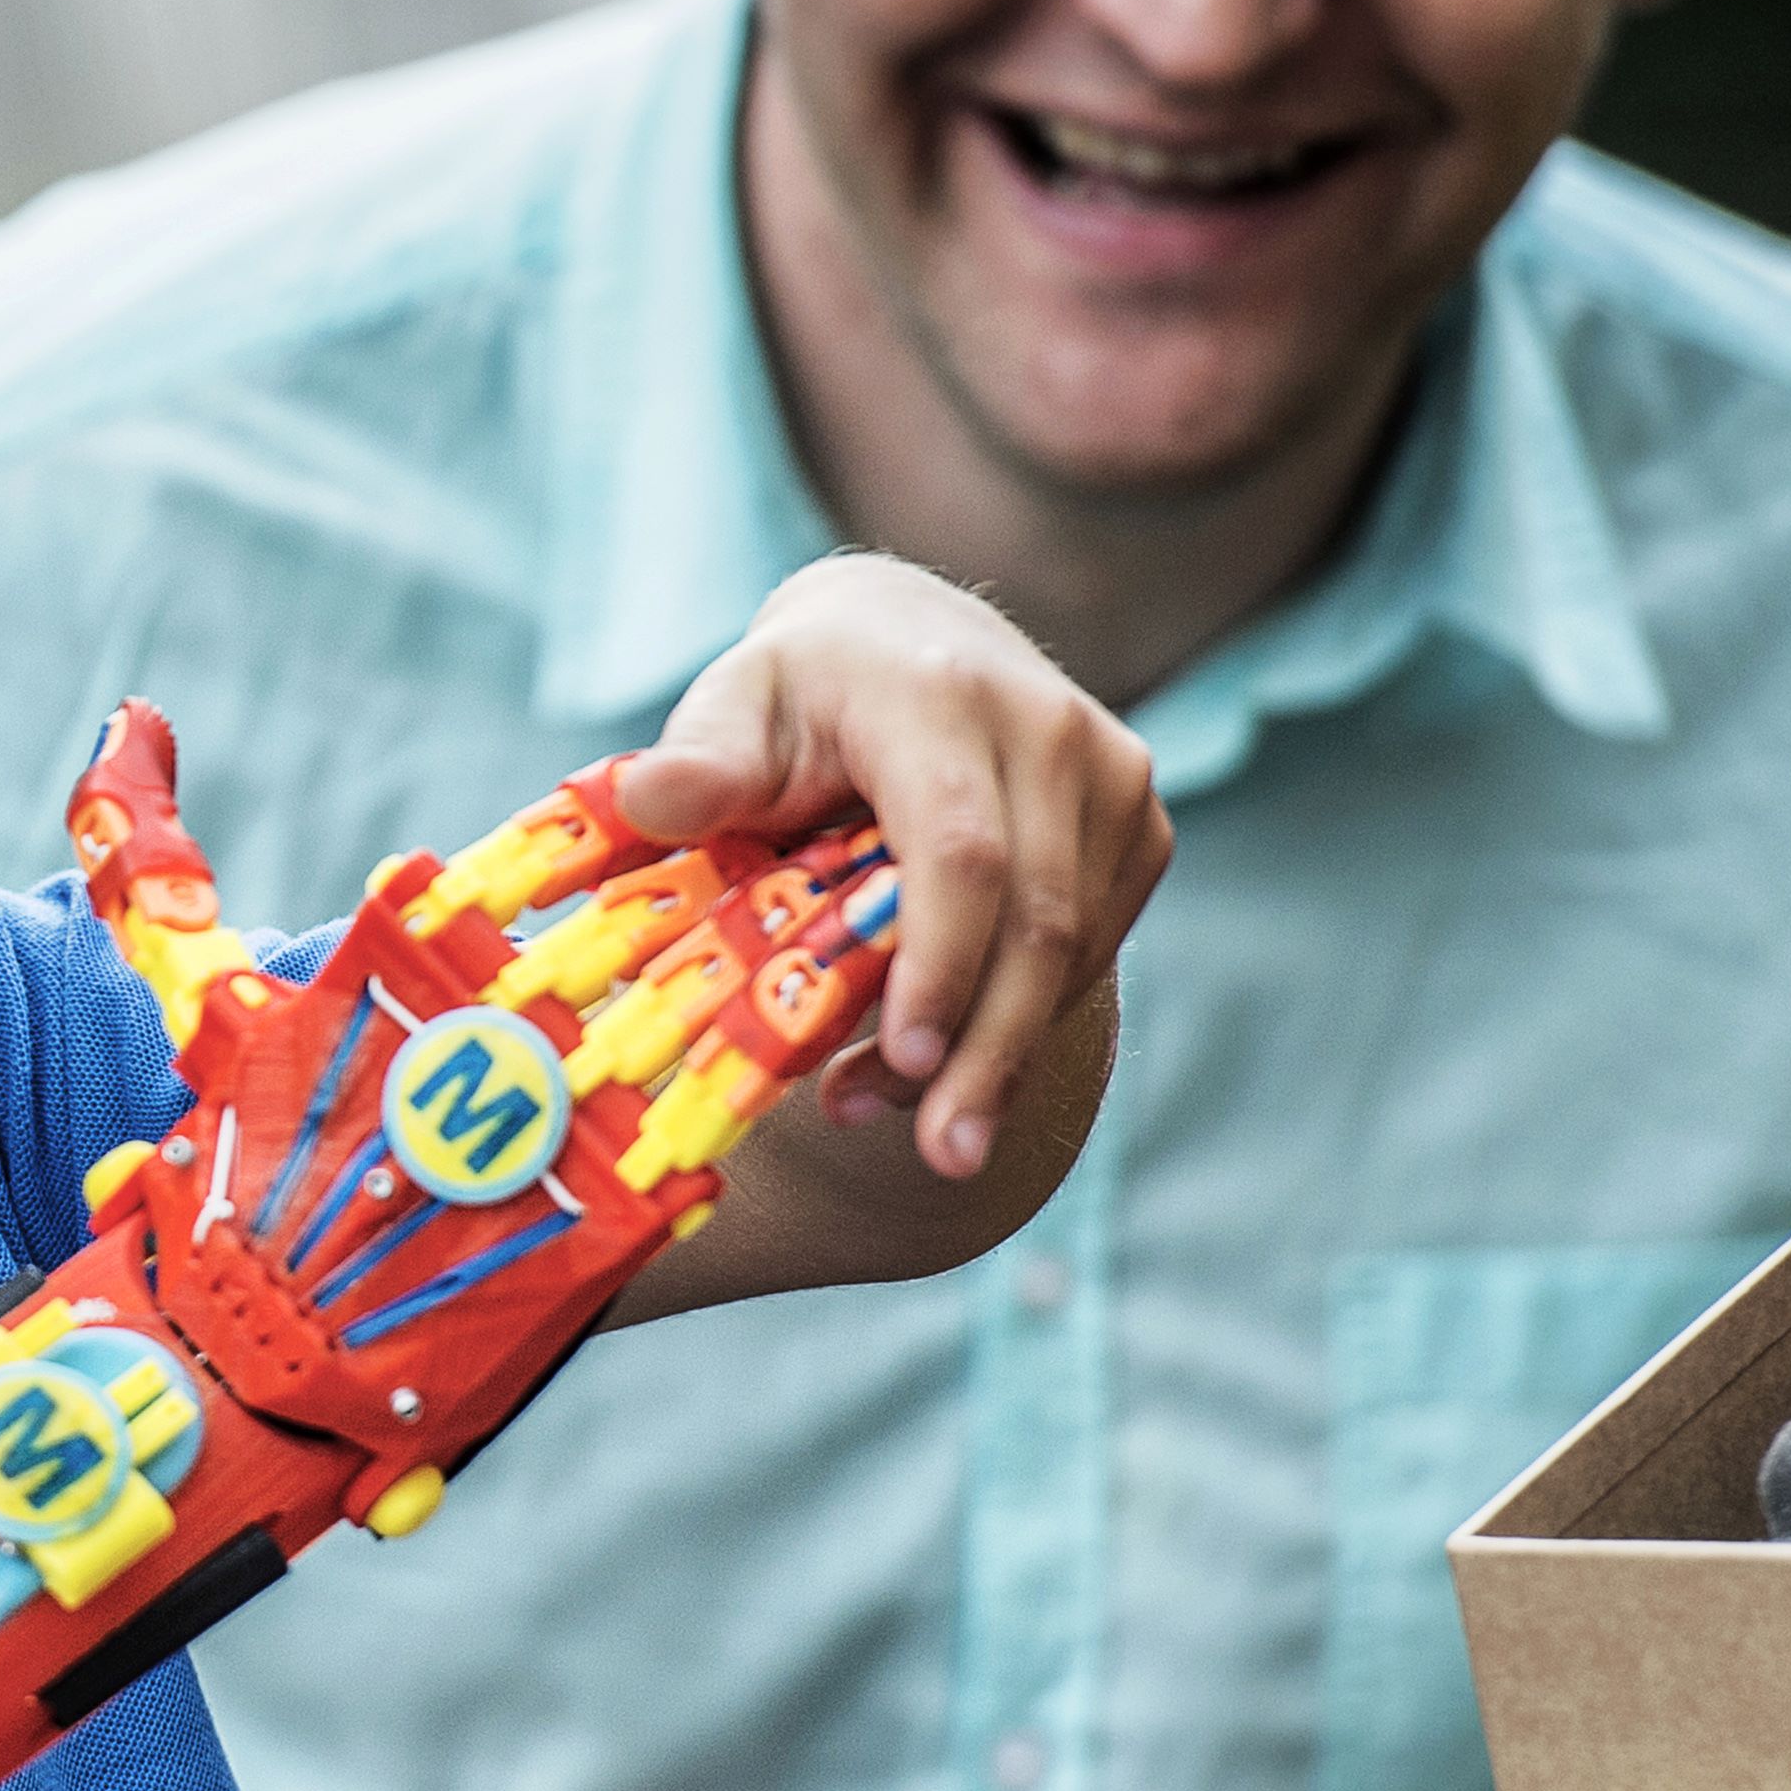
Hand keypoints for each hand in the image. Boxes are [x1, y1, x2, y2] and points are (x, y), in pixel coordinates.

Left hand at [615, 552, 1168, 1183]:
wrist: (909, 637)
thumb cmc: (800, 694)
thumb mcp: (733, 707)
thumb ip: (701, 762)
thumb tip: (652, 800)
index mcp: (937, 695)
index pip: (960, 851)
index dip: (940, 963)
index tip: (904, 1058)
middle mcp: (1047, 727)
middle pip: (1035, 919)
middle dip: (987, 1050)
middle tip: (946, 1153)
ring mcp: (1110, 775)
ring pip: (1073, 948)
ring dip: (999, 1052)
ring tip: (922, 1129)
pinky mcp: (1138, 825)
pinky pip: (1091, 947)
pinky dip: (1024, 1019)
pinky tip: (948, 1062)